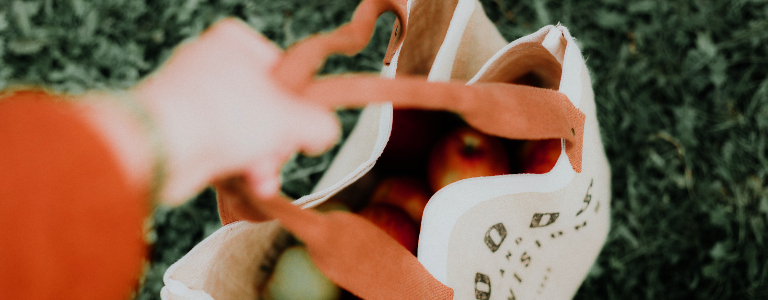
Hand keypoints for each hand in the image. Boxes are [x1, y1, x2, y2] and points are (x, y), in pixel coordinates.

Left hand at [132, 18, 339, 204]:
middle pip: (265, 106)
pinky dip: (235, 165)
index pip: (282, 70)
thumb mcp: (290, 118)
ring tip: (263, 176)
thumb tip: (325, 132)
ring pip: (243, 131)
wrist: (159, 147)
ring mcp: (192, 97)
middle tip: (280, 153)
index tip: (303, 124)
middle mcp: (210, 64)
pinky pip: (220, 146)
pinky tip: (248, 183)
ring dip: (260, 159)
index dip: (297, 102)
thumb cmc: (219, 116)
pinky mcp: (180, 129)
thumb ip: (319, 123)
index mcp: (234, 43)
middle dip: (277, 141)